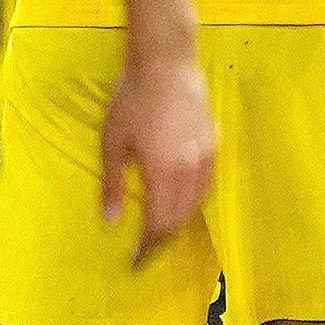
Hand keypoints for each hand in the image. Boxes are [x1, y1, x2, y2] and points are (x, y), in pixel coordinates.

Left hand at [99, 46, 214, 257]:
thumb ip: (112, 184)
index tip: (136, 260)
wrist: (167, 64)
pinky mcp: (215, 145)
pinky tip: (181, 201)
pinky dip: (193, 201)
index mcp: (163, 172)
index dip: (148, 245)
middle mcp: (190, 170)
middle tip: (148, 251)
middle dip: (163, 238)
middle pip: (180, 218)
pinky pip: (207, 185)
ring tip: (163, 230)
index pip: (159, 222)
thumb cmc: (132, 101)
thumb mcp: (112, 143)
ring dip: (180, 221)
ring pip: (197, 203)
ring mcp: (207, 158)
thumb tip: (110, 220)